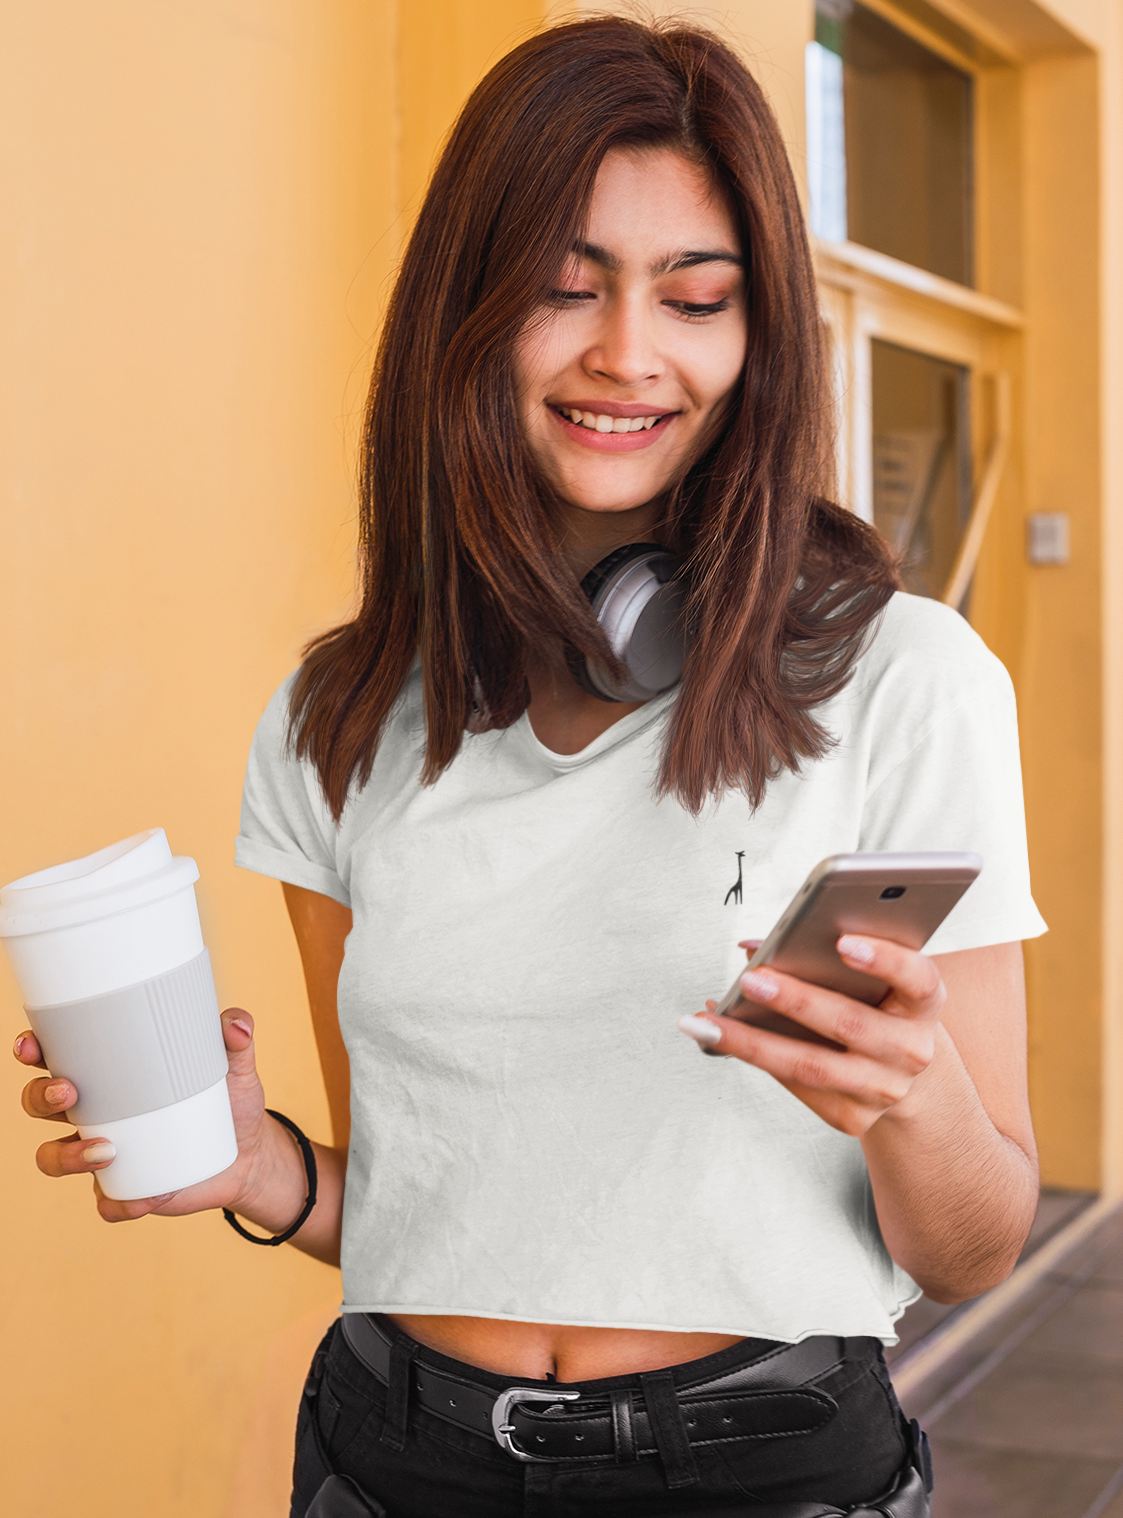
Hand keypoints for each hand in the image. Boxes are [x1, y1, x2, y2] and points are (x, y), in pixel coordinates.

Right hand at [15, 1009, 274, 1221]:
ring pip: (54, 1157)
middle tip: (68, 1092)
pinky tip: (146, 1196)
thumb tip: (236, 1024)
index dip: (34, 1051)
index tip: (32, 1046)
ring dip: (67, 1155)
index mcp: (111, 1075)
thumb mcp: (235, 1067)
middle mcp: (96, 1114)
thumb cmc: (228, 1100)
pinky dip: (121, 1202)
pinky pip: (107, 1203)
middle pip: (40, 1105)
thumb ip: (236, 1040)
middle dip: (41, 1098)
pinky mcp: (125, 1191)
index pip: (58, 1057)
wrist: (249, 1155)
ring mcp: (104, 1156)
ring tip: (108, 1150)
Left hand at [679, 935, 945, 1136]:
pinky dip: (752, 1057)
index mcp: (924, 1004)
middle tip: (749, 979)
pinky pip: (795, 1085)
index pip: (916, 978)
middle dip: (795, 1000)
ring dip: (753, 1042)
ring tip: (707, 1021)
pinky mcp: (851, 1117)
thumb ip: (829, 954)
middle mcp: (911, 1051)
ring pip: (810, 1066)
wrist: (904, 1075)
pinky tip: (716, 1036)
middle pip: (849, 1024)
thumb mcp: (877, 979)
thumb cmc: (878, 1007)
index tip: (842, 941)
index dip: (883, 959)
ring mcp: (883, 1090)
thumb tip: (752, 947)